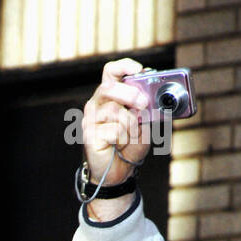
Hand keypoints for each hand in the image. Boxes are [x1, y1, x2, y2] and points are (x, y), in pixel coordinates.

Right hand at [82, 58, 149, 190]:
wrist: (119, 173)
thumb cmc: (130, 146)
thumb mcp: (144, 122)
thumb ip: (146, 106)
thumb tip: (150, 93)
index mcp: (109, 96)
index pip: (111, 71)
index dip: (124, 66)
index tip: (138, 70)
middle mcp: (97, 105)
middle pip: (110, 87)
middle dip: (130, 93)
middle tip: (143, 103)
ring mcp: (90, 120)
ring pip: (114, 110)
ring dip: (130, 124)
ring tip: (130, 136)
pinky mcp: (89, 136)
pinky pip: (113, 129)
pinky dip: (122, 138)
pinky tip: (118, 145)